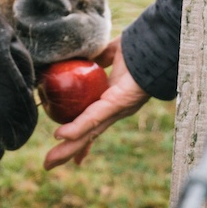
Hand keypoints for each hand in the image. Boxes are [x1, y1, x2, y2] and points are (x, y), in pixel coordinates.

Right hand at [43, 42, 149, 169]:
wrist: (157, 42)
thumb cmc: (139, 47)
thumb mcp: (111, 53)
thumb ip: (96, 58)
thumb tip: (78, 57)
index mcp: (113, 100)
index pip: (93, 124)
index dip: (81, 138)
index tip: (73, 156)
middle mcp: (115, 110)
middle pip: (87, 135)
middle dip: (68, 150)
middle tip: (48, 165)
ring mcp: (117, 109)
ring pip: (88, 132)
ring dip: (69, 147)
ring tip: (51, 162)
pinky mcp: (118, 102)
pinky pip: (94, 117)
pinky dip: (78, 127)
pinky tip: (62, 135)